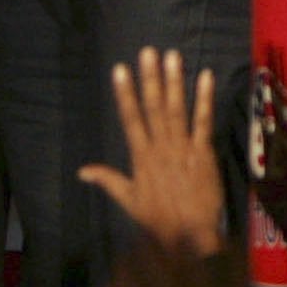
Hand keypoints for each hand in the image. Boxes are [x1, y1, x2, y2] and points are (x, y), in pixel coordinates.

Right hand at [79, 49, 223, 256]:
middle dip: (150, 79)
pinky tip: (205, 77)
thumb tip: (81, 171)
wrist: (191, 235)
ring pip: (176, 110)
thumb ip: (108, 180)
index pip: (130, 119)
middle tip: (148, 52)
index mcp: (141, 157)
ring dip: (174, 82)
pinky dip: (204, 99)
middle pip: (153, 108)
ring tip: (172, 56)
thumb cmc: (160, 218)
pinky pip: (203, 122)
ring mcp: (183, 148)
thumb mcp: (129, 200)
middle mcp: (160, 147)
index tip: (119, 69)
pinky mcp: (203, 152)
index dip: (125, 94)